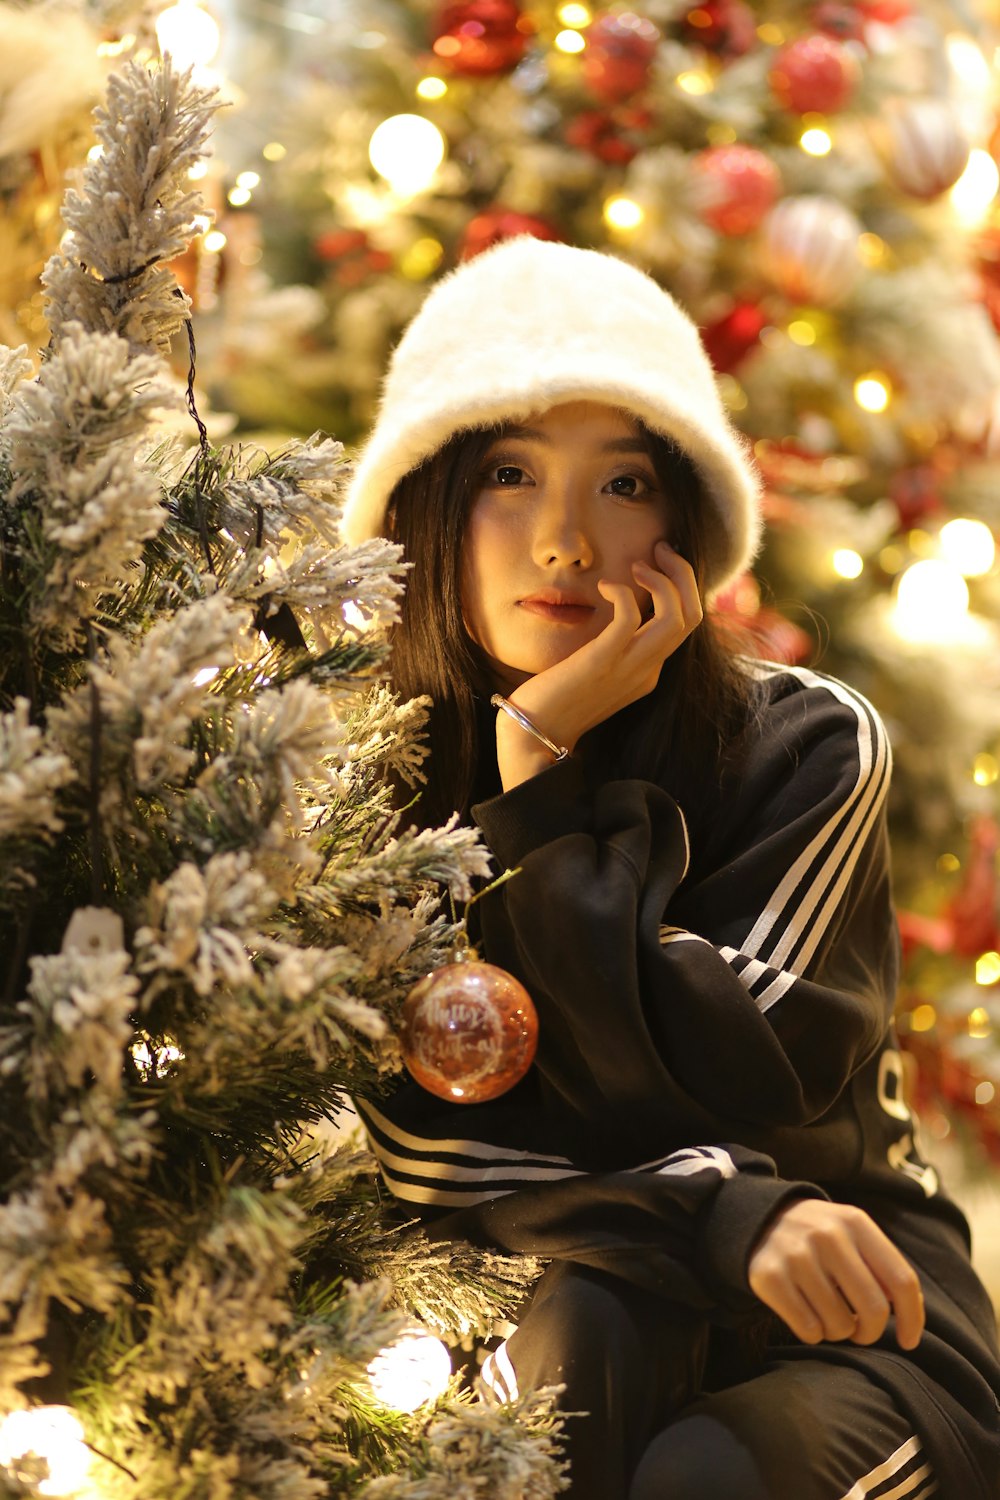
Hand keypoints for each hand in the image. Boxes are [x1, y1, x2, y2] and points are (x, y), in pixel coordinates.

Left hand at [496, 542, 701, 786]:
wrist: (534, 732)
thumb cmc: (556, 698)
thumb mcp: (595, 669)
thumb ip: (612, 645)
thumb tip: (616, 612)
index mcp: (648, 671)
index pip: (685, 623)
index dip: (680, 586)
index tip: (657, 562)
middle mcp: (648, 669)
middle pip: (692, 616)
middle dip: (683, 574)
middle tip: (660, 549)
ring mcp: (629, 667)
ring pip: (677, 618)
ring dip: (664, 581)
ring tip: (638, 564)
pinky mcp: (603, 661)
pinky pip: (630, 618)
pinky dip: (622, 592)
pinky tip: (604, 586)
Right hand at [747, 1199, 924, 1350]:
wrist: (761, 1219)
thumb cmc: (821, 1237)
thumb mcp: (853, 1234)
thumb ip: (883, 1265)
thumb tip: (912, 1308)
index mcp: (855, 1222)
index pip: (901, 1280)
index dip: (912, 1318)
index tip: (910, 1342)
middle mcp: (827, 1235)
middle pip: (874, 1310)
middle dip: (871, 1333)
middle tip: (860, 1331)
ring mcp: (797, 1255)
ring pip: (840, 1326)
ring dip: (838, 1332)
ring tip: (827, 1312)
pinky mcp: (770, 1277)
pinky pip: (809, 1330)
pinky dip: (812, 1333)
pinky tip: (805, 1313)